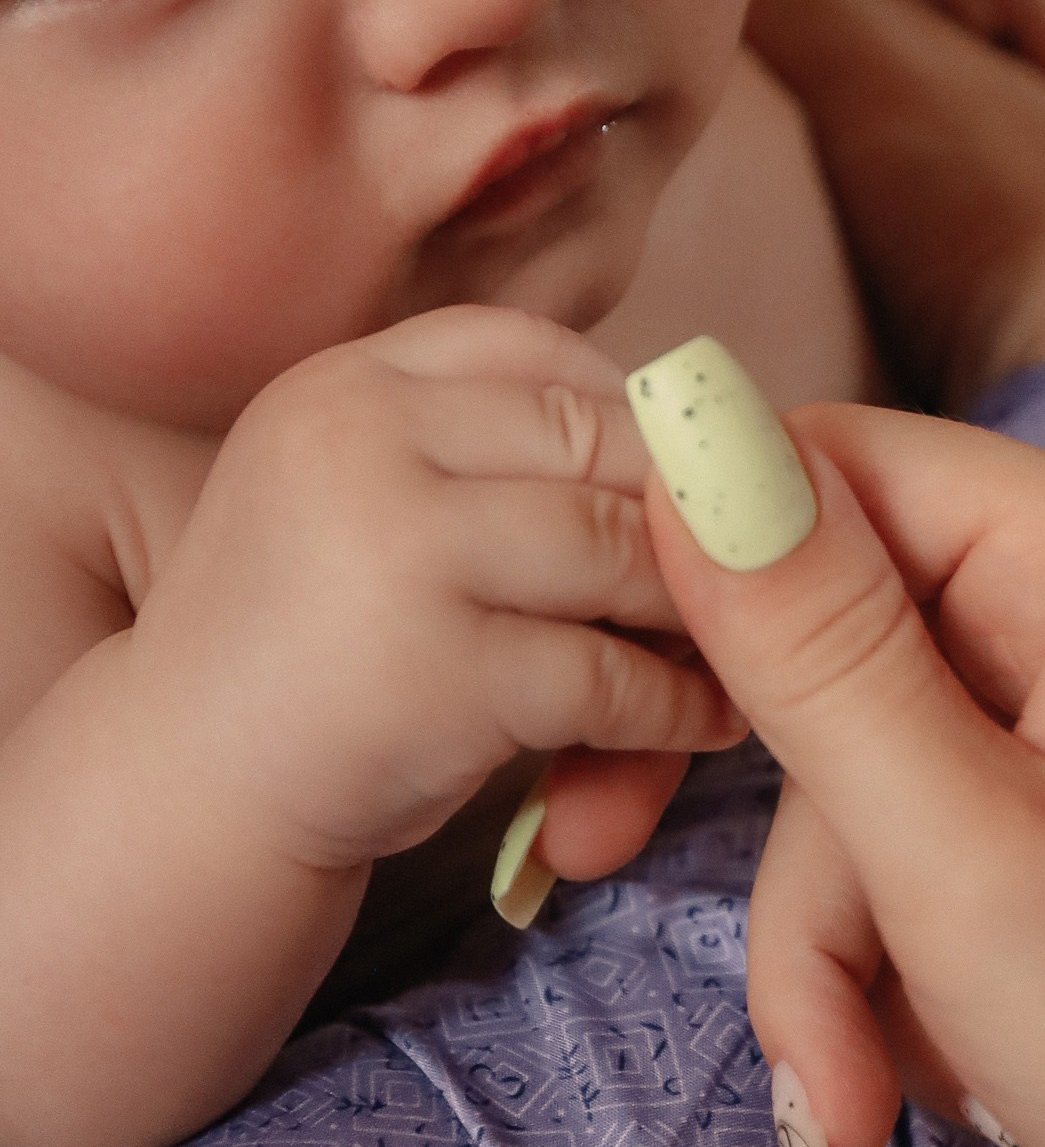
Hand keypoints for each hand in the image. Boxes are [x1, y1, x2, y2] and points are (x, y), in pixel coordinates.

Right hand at [132, 305, 742, 879]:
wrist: (177, 797)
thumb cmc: (306, 649)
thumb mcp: (350, 494)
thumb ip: (480, 446)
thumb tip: (700, 425)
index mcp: (345, 387)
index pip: (534, 349)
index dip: (631, 411)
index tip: (682, 480)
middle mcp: (362, 442)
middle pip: (599, 439)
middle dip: (691, 508)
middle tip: (765, 562)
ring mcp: (396, 552)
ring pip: (623, 549)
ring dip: (709, 607)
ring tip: (757, 644)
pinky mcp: (438, 676)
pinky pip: (611, 674)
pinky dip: (680, 705)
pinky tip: (709, 724)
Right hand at [644, 400, 1044, 1146]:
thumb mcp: (968, 861)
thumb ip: (815, 644)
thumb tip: (685, 418)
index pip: (831, 467)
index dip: (698, 590)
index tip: (607, 745)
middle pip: (836, 637)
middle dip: (789, 852)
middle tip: (720, 981)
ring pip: (868, 766)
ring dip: (837, 945)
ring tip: (860, 1108)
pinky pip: (934, 831)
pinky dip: (901, 961)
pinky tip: (921, 1086)